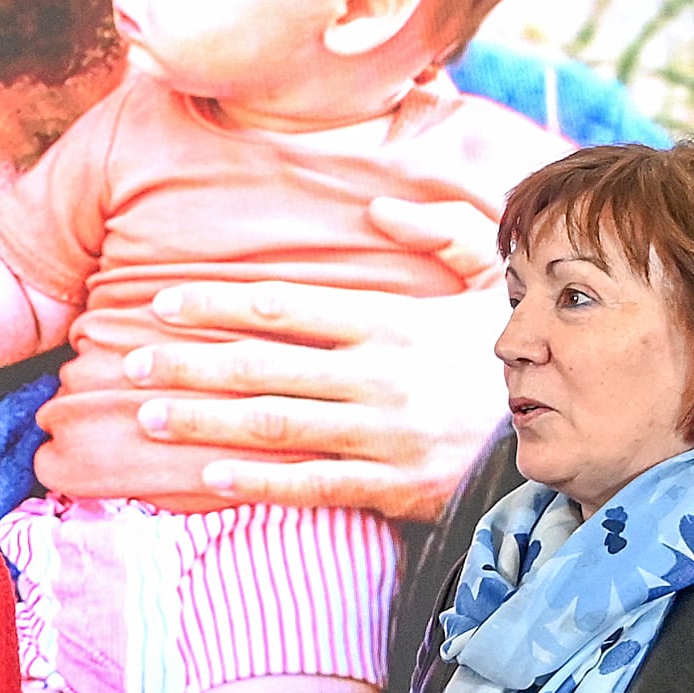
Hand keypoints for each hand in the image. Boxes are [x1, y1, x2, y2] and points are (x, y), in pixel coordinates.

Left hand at [123, 198, 507, 523]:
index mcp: (390, 319)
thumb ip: (440, 228)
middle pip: (262, 364)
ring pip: (274, 424)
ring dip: (204, 419)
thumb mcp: (493, 272)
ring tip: (146, 413)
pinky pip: (314, 484)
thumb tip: (377, 206)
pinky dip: (259, 482)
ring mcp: (381, 434)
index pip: (284, 305)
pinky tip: (208, 477)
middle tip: (126, 360)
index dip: (217, 303)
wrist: (567, 433)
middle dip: (188, 361)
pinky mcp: (392, 486)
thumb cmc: (515, 349)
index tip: (161, 302)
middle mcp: (376, 375)